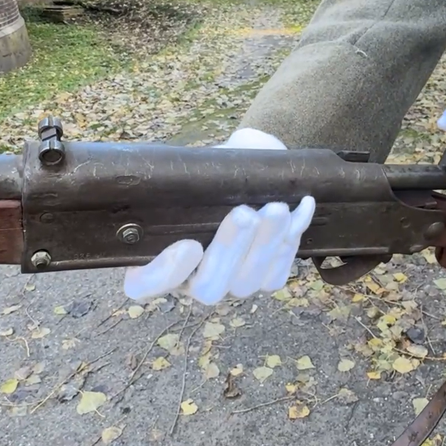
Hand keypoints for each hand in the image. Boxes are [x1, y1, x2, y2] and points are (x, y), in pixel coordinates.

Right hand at [122, 129, 315, 305]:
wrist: (248, 170)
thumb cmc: (212, 170)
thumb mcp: (197, 164)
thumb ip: (196, 167)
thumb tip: (215, 159)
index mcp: (156, 256)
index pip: (145, 283)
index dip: (163, 273)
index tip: (188, 245)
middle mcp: (191, 279)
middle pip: (207, 286)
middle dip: (229, 249)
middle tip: (244, 213)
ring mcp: (230, 284)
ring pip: (246, 281)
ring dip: (265, 245)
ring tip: (277, 209)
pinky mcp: (263, 280)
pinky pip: (276, 274)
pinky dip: (289, 241)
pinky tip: (300, 208)